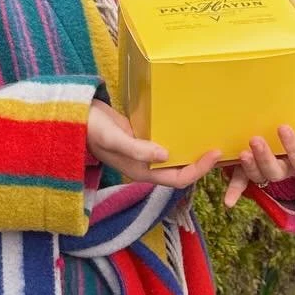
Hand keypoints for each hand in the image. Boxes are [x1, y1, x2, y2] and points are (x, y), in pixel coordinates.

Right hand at [87, 100, 219, 189]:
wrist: (74, 116)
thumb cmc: (92, 130)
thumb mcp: (114, 139)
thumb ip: (138, 149)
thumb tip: (165, 155)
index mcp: (142, 172)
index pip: (179, 178)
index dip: (199, 169)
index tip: (215, 152)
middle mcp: (146, 165)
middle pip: (181, 170)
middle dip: (201, 162)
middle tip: (220, 143)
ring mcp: (145, 151)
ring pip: (176, 156)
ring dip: (192, 149)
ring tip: (210, 134)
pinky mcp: (142, 137)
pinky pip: (167, 140)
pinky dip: (180, 136)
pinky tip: (190, 123)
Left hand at [222, 114, 294, 208]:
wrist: (284, 140)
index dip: (293, 147)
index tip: (283, 127)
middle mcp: (285, 171)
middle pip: (277, 172)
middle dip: (265, 158)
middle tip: (255, 140)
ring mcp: (266, 173)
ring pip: (259, 176)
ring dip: (250, 167)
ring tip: (242, 153)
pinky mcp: (249, 173)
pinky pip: (242, 183)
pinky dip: (234, 191)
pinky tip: (228, 202)